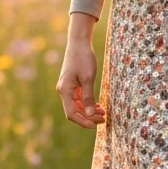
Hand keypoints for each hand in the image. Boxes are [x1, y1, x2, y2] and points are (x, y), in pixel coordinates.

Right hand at [56, 12, 106, 128]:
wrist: (79, 43)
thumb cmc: (83, 58)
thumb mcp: (88, 78)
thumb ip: (88, 97)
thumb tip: (89, 114)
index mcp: (64, 91)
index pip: (72, 114)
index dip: (83, 122)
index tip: (96, 125)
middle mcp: (63, 91)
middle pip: (75, 111)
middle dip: (88, 117)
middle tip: (103, 118)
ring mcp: (67, 88)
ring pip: (77, 106)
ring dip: (89, 112)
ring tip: (102, 113)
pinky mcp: (72, 85)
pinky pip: (78, 99)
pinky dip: (87, 104)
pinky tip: (97, 105)